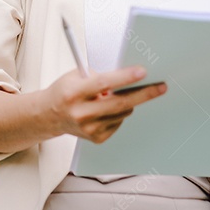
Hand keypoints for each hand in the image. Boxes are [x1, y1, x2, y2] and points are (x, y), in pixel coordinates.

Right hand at [44, 66, 166, 143]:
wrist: (49, 116)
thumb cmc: (65, 91)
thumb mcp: (76, 76)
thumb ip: (99, 77)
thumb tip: (129, 78)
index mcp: (74, 93)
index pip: (103, 83)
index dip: (125, 77)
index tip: (143, 71)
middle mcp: (81, 113)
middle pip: (120, 103)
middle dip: (143, 94)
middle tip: (161, 87)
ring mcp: (89, 128)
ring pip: (123, 112)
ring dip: (126, 101)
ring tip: (110, 95)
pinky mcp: (97, 138)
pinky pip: (119, 121)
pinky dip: (117, 113)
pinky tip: (104, 109)